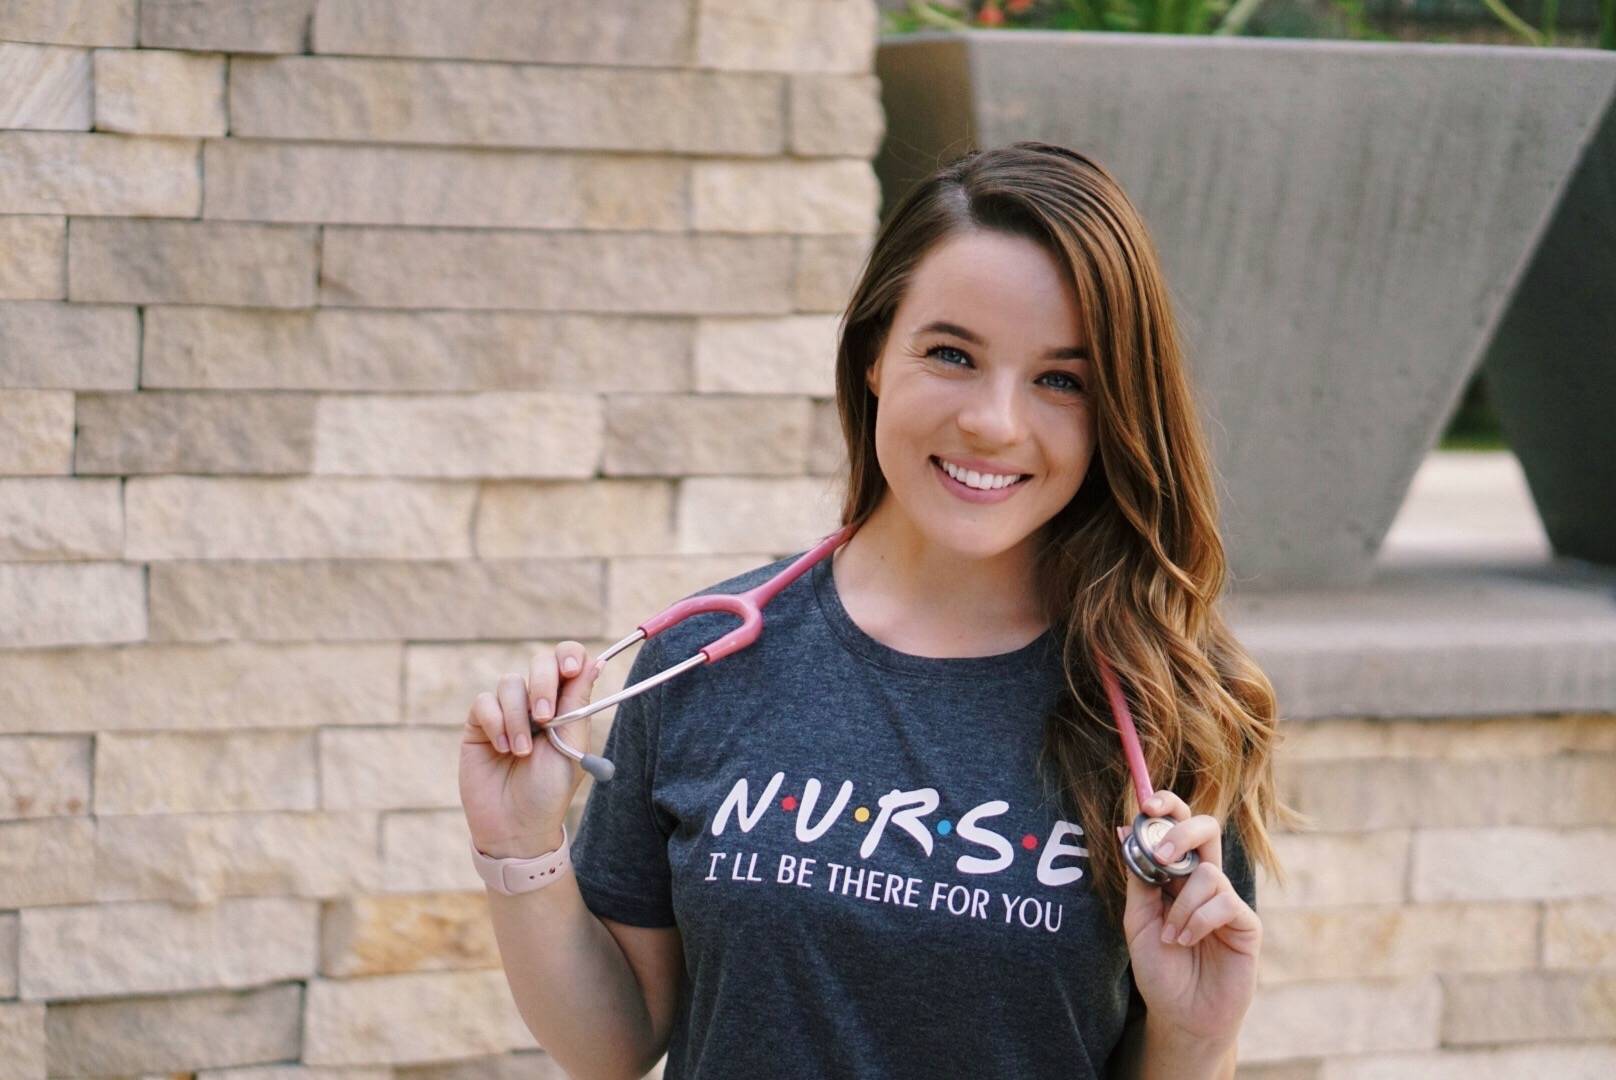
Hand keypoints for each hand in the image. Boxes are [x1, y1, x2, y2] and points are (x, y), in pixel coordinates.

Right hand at [459, 640, 602, 857]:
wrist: (516, 825)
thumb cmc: (549, 791)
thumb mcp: (570, 747)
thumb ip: (577, 704)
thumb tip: (596, 661)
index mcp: (565, 705)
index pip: (568, 661)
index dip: (570, 655)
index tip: (572, 668)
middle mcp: (536, 702)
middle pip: (540, 662)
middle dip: (543, 685)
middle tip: (545, 718)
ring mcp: (507, 711)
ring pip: (509, 683)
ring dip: (517, 716)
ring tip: (521, 752)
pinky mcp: (479, 724)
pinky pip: (483, 702)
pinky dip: (495, 722)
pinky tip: (502, 748)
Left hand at [1114, 790, 1260, 1044]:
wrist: (1181, 1016)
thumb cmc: (1159, 970)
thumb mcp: (1137, 920)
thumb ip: (1138, 878)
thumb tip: (1125, 830)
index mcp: (1177, 875)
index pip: (1178, 827)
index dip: (1167, 808)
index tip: (1146, 806)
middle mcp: (1204, 881)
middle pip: (1206, 829)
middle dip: (1181, 833)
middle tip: (1160, 858)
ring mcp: (1227, 900)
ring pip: (1207, 872)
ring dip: (1181, 905)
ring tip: (1171, 936)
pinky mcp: (1246, 923)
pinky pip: (1223, 901)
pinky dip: (1197, 920)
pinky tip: (1187, 942)